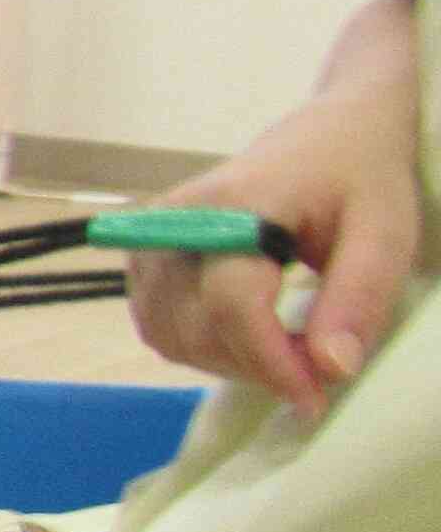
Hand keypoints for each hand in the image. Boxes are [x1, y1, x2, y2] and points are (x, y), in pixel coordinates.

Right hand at [128, 0, 417, 412]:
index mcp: (237, 204)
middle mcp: (175, 218)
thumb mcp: (385, 233)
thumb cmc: (361, 178)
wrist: (330, 133)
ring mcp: (151, 235)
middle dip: (255, 366)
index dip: (273, 362)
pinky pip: (157, 325)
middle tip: (313, 372)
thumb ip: (357, 299)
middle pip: (194, 326)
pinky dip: (201, 347)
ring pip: (167, 334)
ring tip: (284, 352)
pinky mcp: (146, 252)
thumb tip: (330, 370)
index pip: (232, 303)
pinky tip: (248, 336)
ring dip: (226, 362)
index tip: (316, 397)